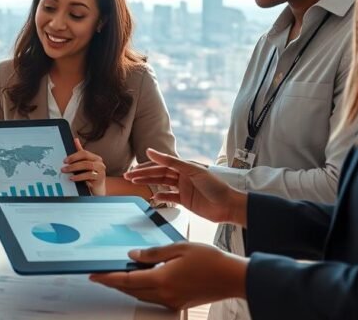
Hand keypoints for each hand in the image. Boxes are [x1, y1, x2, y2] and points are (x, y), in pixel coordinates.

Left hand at [62, 138, 106, 195]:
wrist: (98, 190)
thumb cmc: (90, 177)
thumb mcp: (84, 165)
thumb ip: (80, 153)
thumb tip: (75, 140)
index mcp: (95, 158)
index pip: (84, 153)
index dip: (73, 156)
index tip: (65, 160)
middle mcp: (99, 162)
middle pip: (85, 157)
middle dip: (73, 161)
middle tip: (64, 166)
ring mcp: (101, 170)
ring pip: (87, 165)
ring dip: (74, 168)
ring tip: (66, 171)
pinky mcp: (100, 178)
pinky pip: (89, 175)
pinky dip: (79, 176)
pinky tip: (72, 178)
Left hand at [90, 243, 246, 309]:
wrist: (233, 277)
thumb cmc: (210, 259)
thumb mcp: (180, 248)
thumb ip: (154, 253)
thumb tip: (133, 256)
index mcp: (163, 279)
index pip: (127, 281)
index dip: (108, 278)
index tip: (94, 275)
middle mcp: (165, 294)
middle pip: (131, 291)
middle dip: (114, 283)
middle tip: (101, 275)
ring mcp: (172, 300)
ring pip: (141, 296)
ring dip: (127, 287)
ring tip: (117, 276)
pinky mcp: (179, 302)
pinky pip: (153, 298)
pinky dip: (142, 289)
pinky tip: (141, 279)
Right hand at [125, 149, 246, 224]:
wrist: (229, 206)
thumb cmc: (215, 186)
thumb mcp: (192, 170)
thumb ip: (171, 161)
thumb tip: (151, 151)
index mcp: (185, 167)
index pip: (161, 165)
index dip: (147, 166)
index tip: (134, 167)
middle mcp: (183, 176)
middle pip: (159, 174)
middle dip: (143, 175)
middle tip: (128, 176)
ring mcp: (183, 188)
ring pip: (162, 184)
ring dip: (148, 184)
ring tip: (135, 184)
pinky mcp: (186, 201)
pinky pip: (170, 197)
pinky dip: (161, 197)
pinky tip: (153, 197)